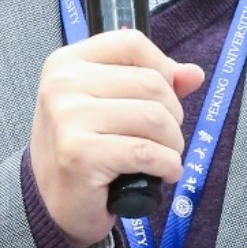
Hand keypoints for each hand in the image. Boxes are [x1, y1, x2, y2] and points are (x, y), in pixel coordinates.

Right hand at [29, 31, 205, 247]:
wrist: (53, 204)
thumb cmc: (83, 152)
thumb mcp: (109, 106)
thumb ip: (151, 83)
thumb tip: (193, 74)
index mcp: (67, 63)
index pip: (133, 43)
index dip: (163, 68)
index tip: (165, 98)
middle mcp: (62, 85)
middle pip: (151, 82)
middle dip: (173, 115)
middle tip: (164, 139)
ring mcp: (68, 118)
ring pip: (154, 117)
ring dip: (173, 143)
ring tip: (164, 157)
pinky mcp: (80, 154)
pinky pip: (146, 152)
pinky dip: (167, 165)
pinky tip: (164, 174)